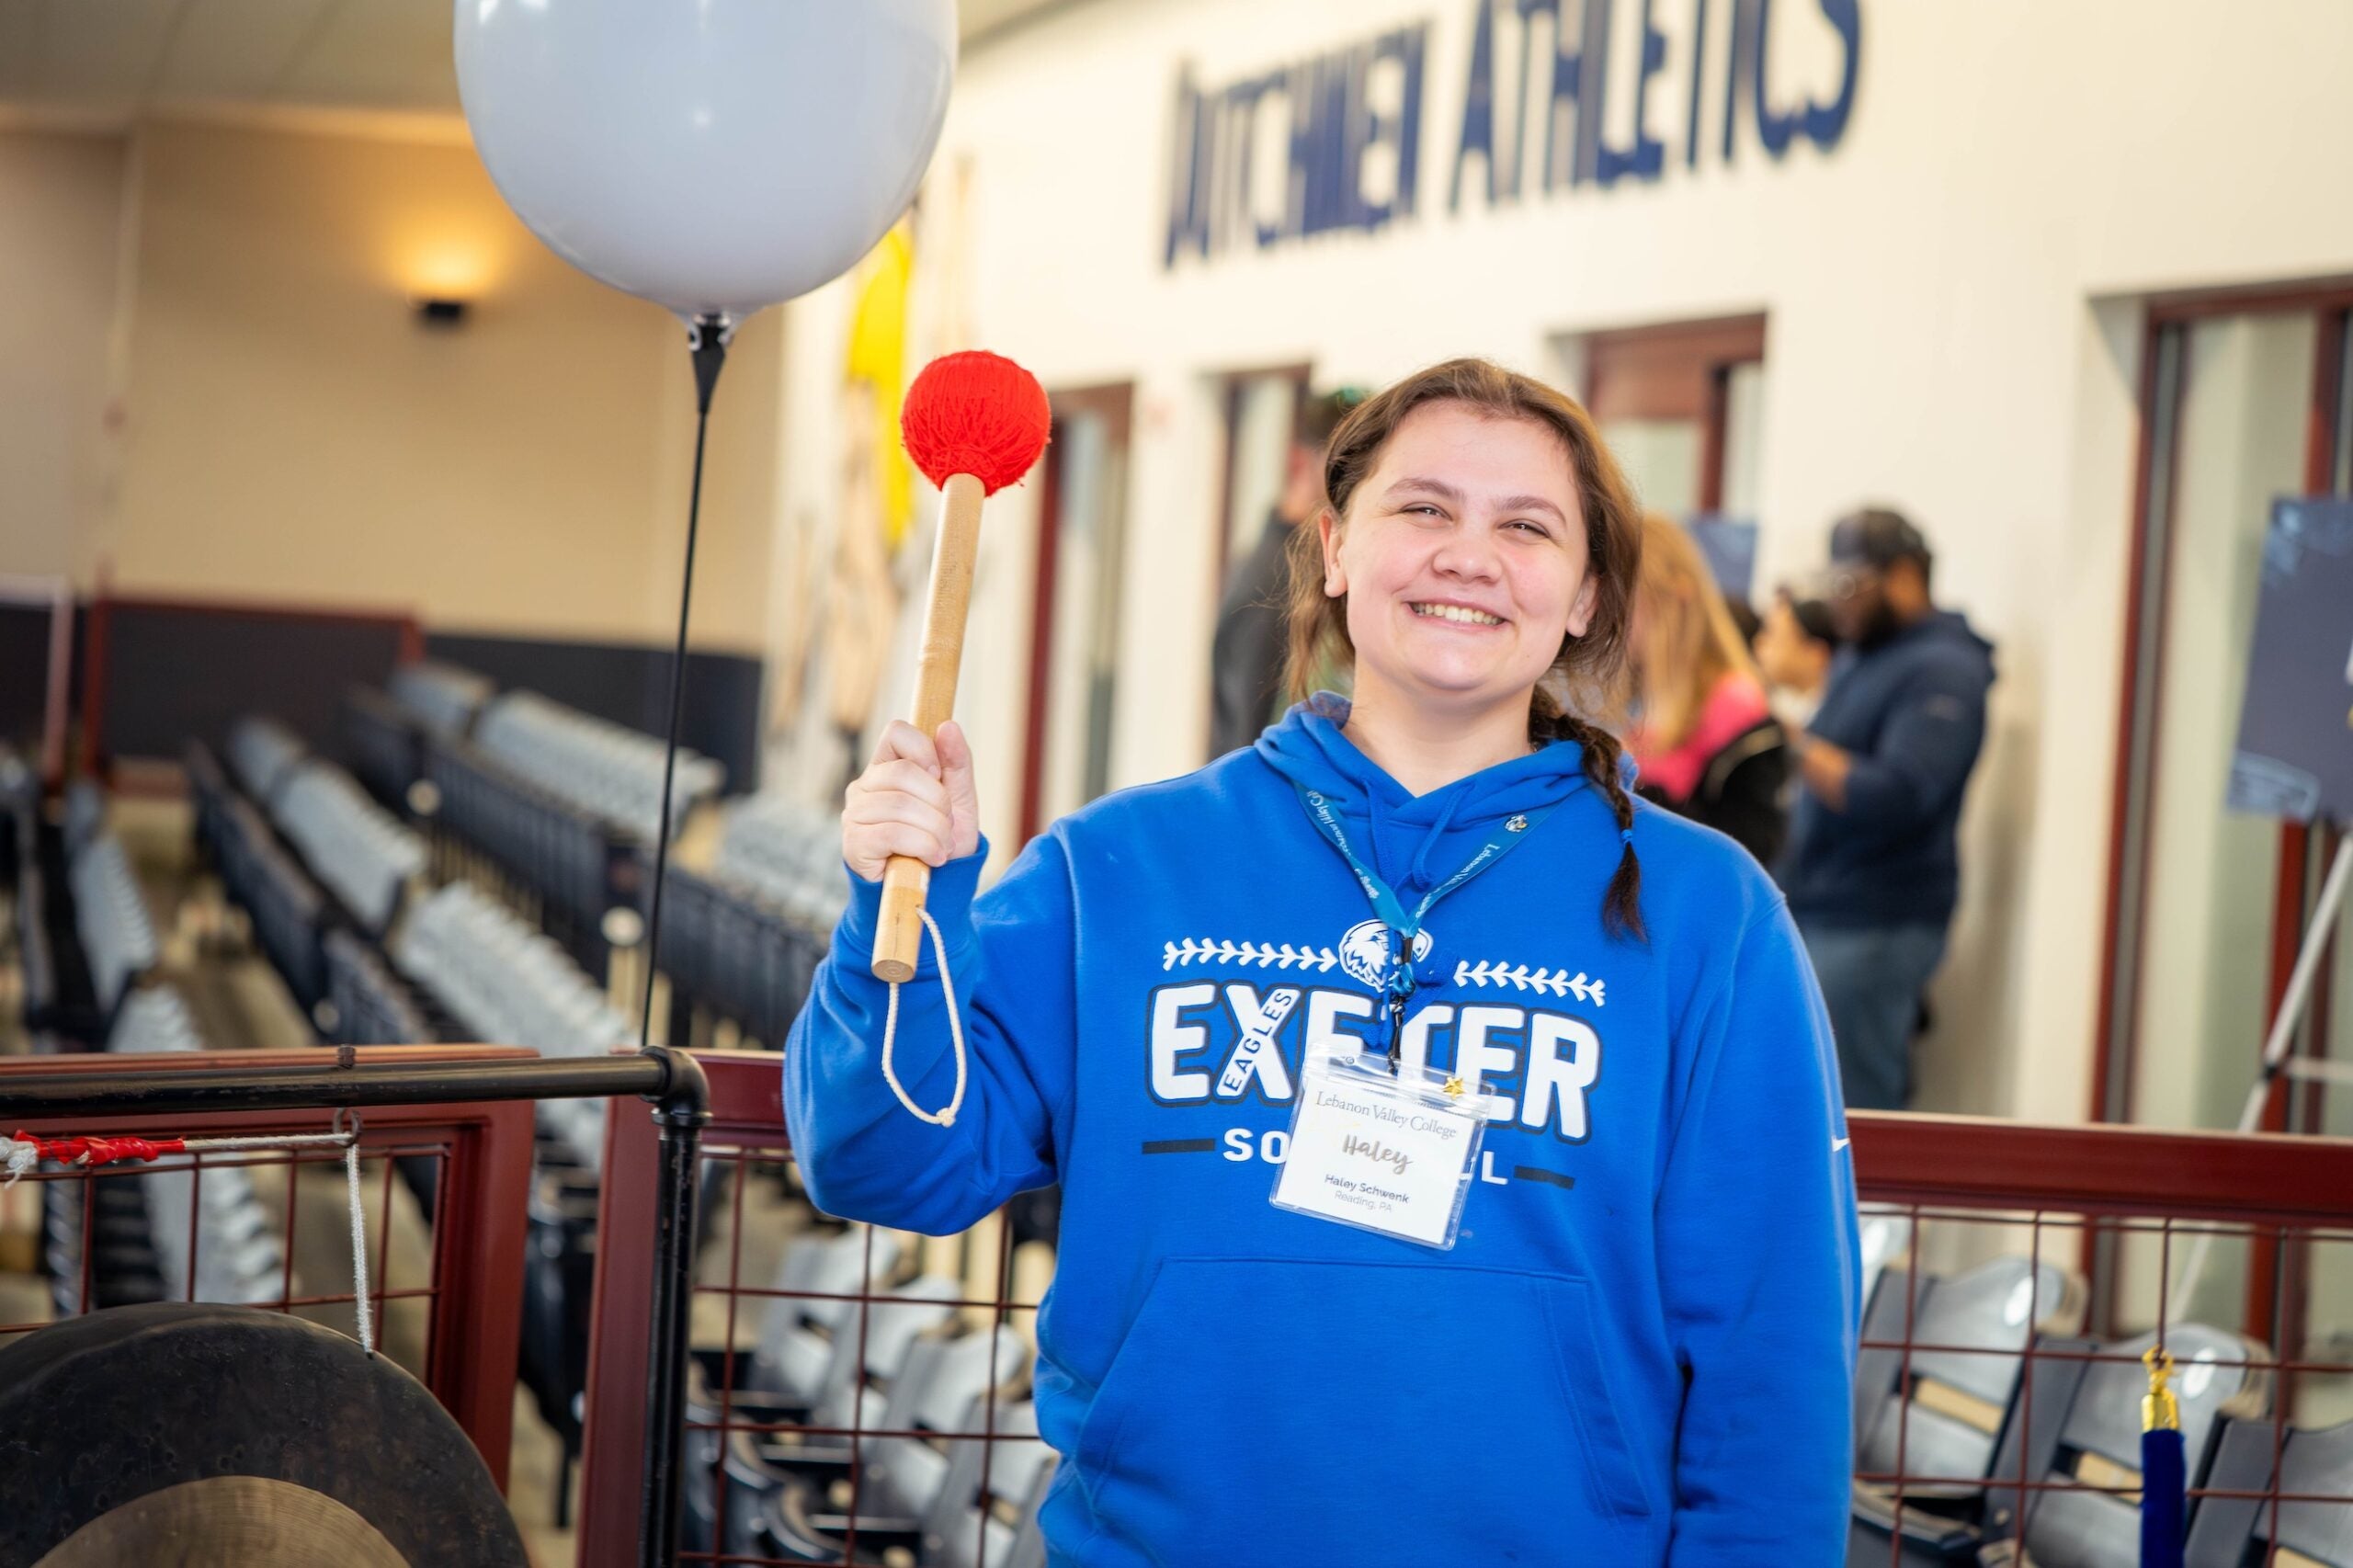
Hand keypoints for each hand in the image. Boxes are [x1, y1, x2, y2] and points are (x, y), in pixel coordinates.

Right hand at [842, 720, 980, 882]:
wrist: (937, 889)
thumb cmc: (944, 841)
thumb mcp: (960, 801)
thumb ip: (957, 764)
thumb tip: (948, 726)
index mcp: (888, 767)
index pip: (896, 732)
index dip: (924, 749)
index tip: (939, 776)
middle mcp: (864, 786)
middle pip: (902, 773)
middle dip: (938, 802)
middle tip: (948, 826)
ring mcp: (855, 814)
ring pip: (899, 805)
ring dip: (935, 830)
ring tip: (943, 848)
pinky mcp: (854, 844)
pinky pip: (891, 833)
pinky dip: (923, 847)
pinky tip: (933, 859)